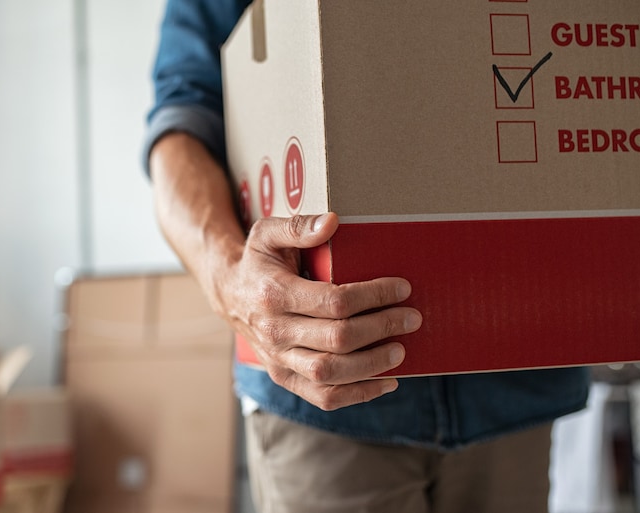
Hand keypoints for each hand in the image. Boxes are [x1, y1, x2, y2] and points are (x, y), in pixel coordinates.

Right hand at [214, 212, 421, 410]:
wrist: (229, 294)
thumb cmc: (257, 262)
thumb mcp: (268, 233)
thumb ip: (298, 226)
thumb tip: (332, 222)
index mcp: (274, 294)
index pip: (334, 301)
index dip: (374, 296)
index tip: (401, 289)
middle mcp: (274, 331)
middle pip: (338, 339)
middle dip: (381, 328)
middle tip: (411, 318)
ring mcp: (278, 359)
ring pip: (330, 373)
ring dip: (373, 365)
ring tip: (400, 350)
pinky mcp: (283, 377)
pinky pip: (323, 396)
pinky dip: (358, 394)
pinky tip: (385, 382)